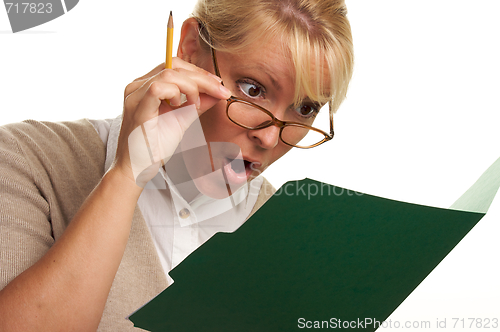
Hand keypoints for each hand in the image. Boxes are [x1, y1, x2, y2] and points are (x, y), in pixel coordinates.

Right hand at [111, 58, 231, 186]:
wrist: (137, 169)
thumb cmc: (154, 147)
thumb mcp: (182, 120)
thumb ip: (198, 105)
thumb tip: (218, 93)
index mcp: (146, 86)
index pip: (174, 66)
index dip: (199, 72)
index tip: (218, 86)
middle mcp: (137, 86)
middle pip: (173, 65)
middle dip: (202, 77)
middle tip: (220, 91)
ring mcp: (135, 95)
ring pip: (169, 73)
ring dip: (192, 86)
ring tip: (196, 104)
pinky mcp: (137, 108)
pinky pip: (158, 88)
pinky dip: (177, 93)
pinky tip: (182, 106)